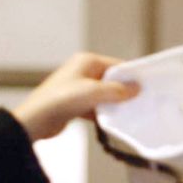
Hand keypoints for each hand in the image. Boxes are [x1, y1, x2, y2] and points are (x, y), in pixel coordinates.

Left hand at [11, 52, 139, 141]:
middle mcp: (83, 71)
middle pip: (112, 80)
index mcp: (87, 61)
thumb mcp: (94, 92)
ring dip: (114, 104)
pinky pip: (96, 106)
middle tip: (140, 102)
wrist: (37, 119)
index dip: (131, 76)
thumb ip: (117, 90)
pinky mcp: (76, 104)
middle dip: (124, 92)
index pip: (117, 65)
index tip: (146, 87)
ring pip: (104, 95)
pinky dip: (104, 113)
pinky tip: (113, 122)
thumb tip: (136, 88)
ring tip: (129, 113)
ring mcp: (79, 88)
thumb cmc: (62, 99)